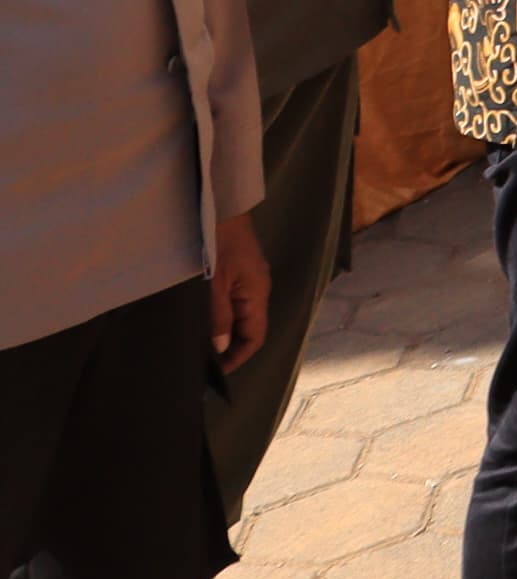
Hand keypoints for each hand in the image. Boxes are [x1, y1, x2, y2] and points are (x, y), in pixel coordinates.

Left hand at [209, 211, 269, 370]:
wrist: (218, 205)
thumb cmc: (217, 244)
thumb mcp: (214, 284)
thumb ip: (218, 317)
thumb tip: (220, 347)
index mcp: (257, 294)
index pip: (255, 337)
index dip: (237, 358)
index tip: (213, 373)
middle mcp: (258, 289)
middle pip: (248, 328)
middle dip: (228, 347)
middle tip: (199, 361)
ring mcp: (249, 278)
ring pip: (239, 315)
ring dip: (222, 332)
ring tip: (197, 343)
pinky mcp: (237, 270)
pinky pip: (233, 302)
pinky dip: (220, 316)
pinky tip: (202, 318)